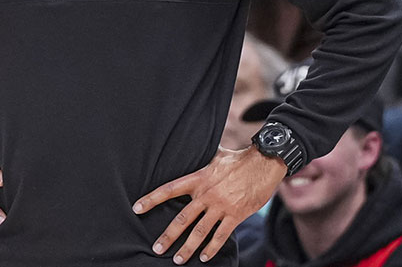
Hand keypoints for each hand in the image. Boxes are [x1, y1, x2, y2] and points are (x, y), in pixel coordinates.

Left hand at [133, 146, 284, 263]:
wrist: (265, 164)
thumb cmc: (240, 159)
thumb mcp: (216, 155)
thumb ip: (203, 158)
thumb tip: (193, 146)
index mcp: (199, 179)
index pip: (169, 190)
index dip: (152, 199)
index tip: (137, 208)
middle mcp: (207, 194)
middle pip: (182, 218)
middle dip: (168, 236)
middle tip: (156, 248)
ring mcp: (221, 206)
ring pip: (200, 231)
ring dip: (188, 248)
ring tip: (177, 259)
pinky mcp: (236, 215)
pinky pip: (220, 235)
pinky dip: (211, 248)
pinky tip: (204, 257)